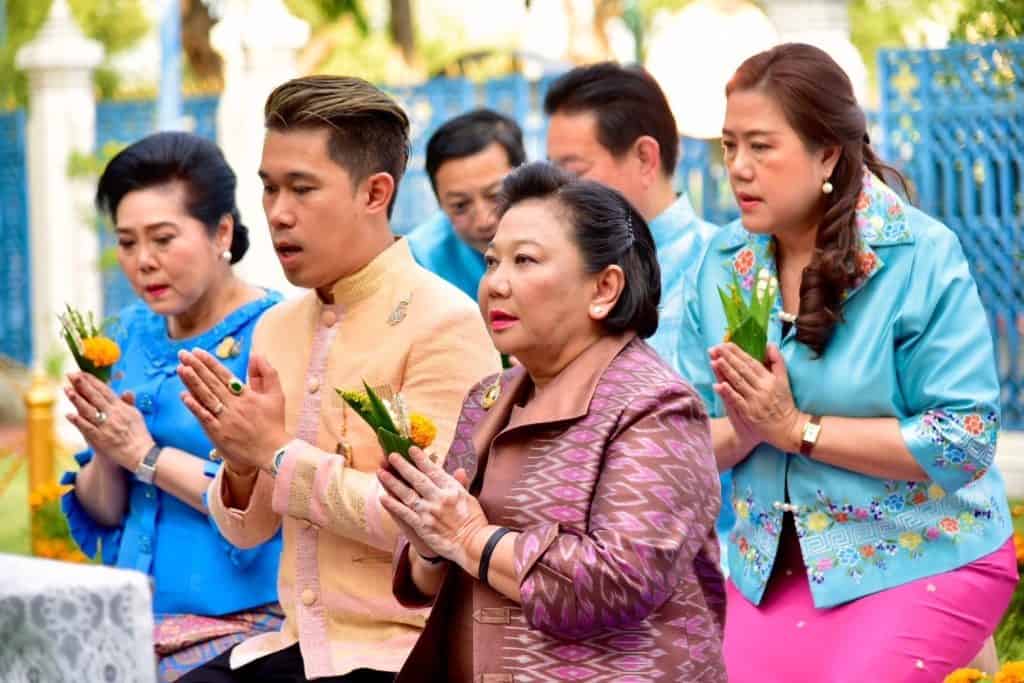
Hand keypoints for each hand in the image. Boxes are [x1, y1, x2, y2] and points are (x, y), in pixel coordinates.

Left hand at [65, 372, 153, 470]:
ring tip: (67, 390)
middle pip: (95, 396)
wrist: (140, 453)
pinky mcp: (100, 438)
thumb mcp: (136, 415)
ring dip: (77, 400)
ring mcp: (106, 426)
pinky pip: (87, 428)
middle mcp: (112, 414)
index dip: (92, 381)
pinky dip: (78, 421)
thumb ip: (129, 402)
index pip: (104, 390)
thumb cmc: (138, 433)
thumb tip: (126, 391)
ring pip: (89, 410)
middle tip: (71, 374)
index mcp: (120, 407)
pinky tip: (69, 415)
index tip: (81, 373)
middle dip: (82, 384)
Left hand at [177, 350, 288, 473]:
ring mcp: (225, 419)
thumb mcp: (276, 395)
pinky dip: (194, 406)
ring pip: (206, 397)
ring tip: (181, 368)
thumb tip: (255, 355)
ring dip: (193, 382)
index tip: (197, 352)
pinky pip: (204, 417)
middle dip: (196, 367)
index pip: (224, 375)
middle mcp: (234, 405)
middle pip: (212, 383)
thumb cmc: (273, 424)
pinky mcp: (218, 433)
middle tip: (183, 354)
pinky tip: (184, 396)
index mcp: (247, 395)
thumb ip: (267, 373)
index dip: (210, 363)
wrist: (272, 452)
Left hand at [377, 447, 487, 568]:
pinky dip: (392, 505)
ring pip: (407, 494)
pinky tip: (382, 497)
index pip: (433, 470)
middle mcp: (439, 498)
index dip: (420, 459)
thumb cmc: (474, 521)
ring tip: (381, 472)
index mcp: (452, 489)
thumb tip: (459, 470)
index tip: (410, 449)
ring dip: (392, 482)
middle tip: (391, 455)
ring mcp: (429, 512)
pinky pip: (404, 513)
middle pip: (417, 479)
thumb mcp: (470, 498)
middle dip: (403, 466)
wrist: (473, 544)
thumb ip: (461, 484)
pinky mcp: (422, 526)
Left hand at [709, 342, 805, 452]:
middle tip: (715, 348)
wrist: (787, 428)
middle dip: (728, 358)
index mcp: (770, 379)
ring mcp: (755, 400)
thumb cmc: (783, 403)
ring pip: (738, 383)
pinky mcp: (749, 413)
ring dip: (725, 371)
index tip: (726, 344)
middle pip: (742, 370)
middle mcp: (763, 388)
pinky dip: (727, 392)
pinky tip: (717, 384)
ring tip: (715, 361)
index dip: (738, 352)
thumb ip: (777, 361)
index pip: (751, 362)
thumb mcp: (784, 380)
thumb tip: (769, 344)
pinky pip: (736, 400)